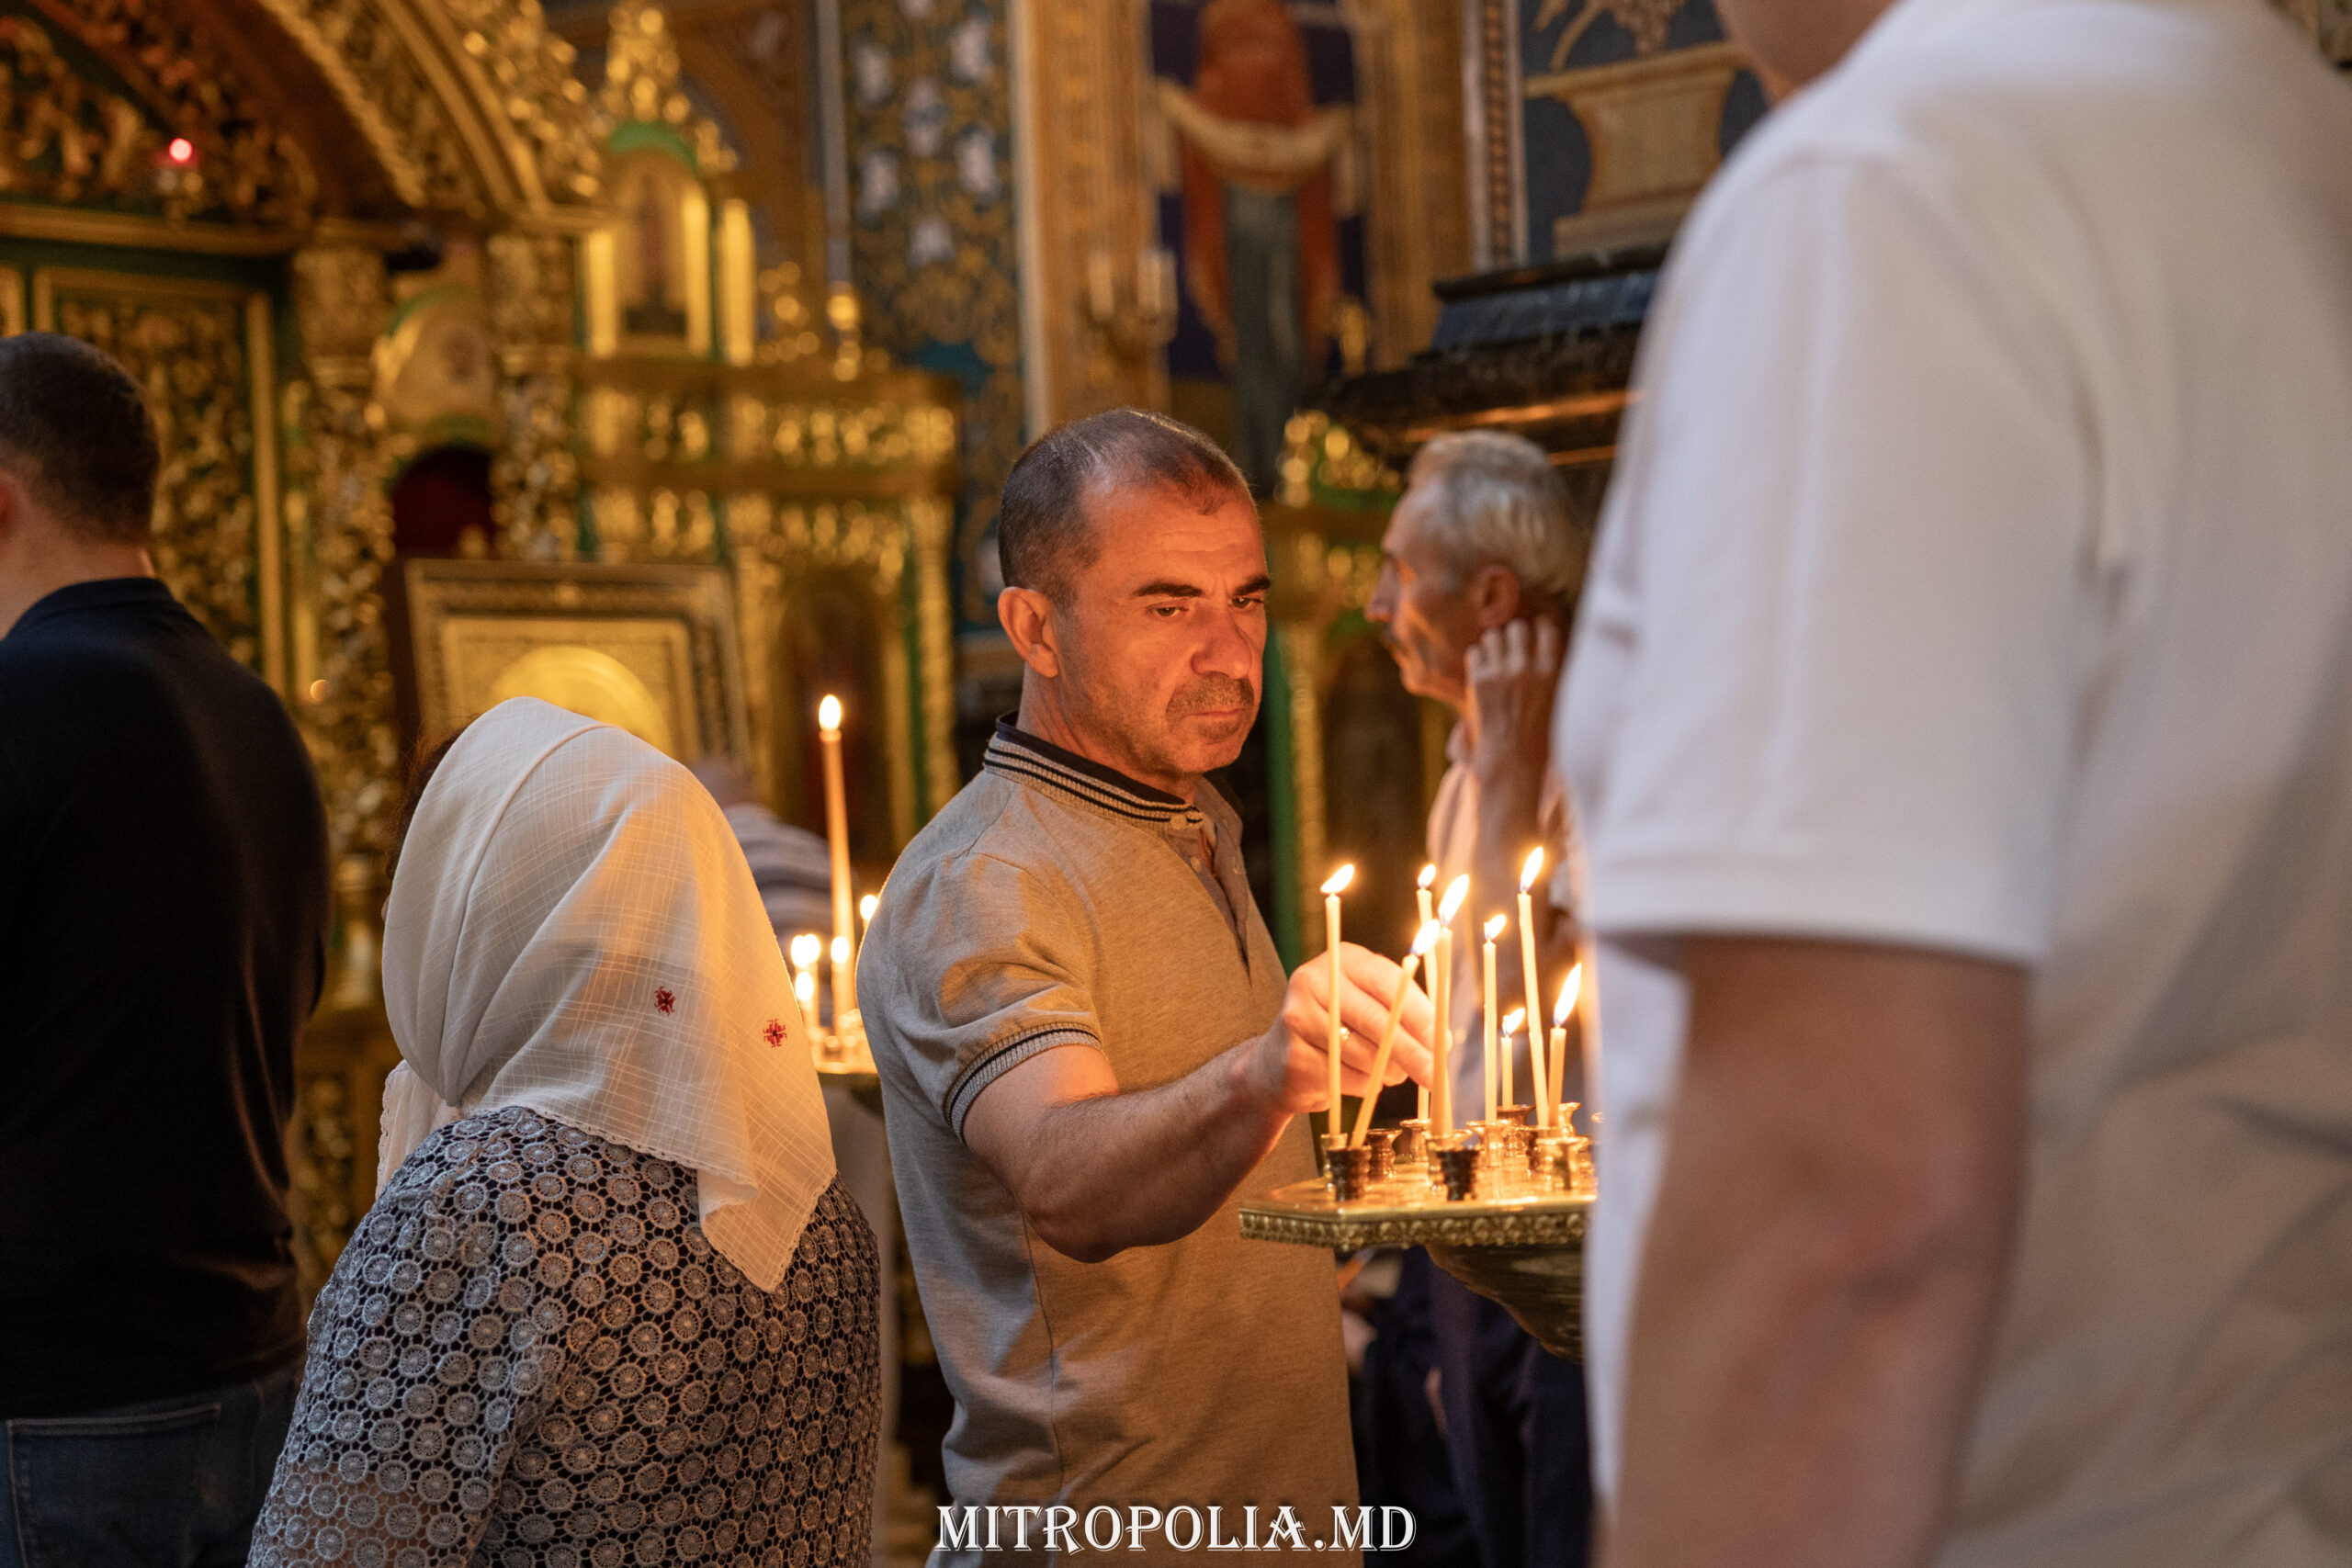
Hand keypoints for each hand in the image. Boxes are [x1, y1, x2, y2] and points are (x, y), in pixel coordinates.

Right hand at [1244, 942, 1436, 1113]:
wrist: (1278, 1062)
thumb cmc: (1339, 1031)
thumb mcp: (1370, 1006)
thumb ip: (1404, 1014)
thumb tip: (1442, 1040)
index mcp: (1343, 958)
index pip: (1389, 983)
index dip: (1421, 1015)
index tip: (1444, 1042)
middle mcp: (1314, 979)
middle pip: (1376, 1019)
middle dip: (1413, 1052)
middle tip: (1436, 1075)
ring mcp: (1298, 1015)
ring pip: (1364, 1053)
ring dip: (1387, 1072)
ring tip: (1387, 1073)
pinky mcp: (1293, 1054)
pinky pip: (1346, 1078)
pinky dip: (1362, 1086)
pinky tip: (1355, 1078)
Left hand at [1465, 617, 1563, 792]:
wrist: (1513, 760)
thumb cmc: (1538, 737)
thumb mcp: (1557, 701)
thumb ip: (1550, 673)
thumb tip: (1543, 649)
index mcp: (1551, 672)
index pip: (1546, 630)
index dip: (1538, 629)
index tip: (1533, 633)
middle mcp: (1527, 667)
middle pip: (1517, 627)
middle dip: (1513, 635)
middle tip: (1509, 649)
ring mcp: (1501, 672)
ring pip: (1493, 635)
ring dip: (1493, 644)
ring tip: (1493, 659)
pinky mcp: (1480, 680)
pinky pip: (1474, 651)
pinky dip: (1477, 658)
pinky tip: (1481, 671)